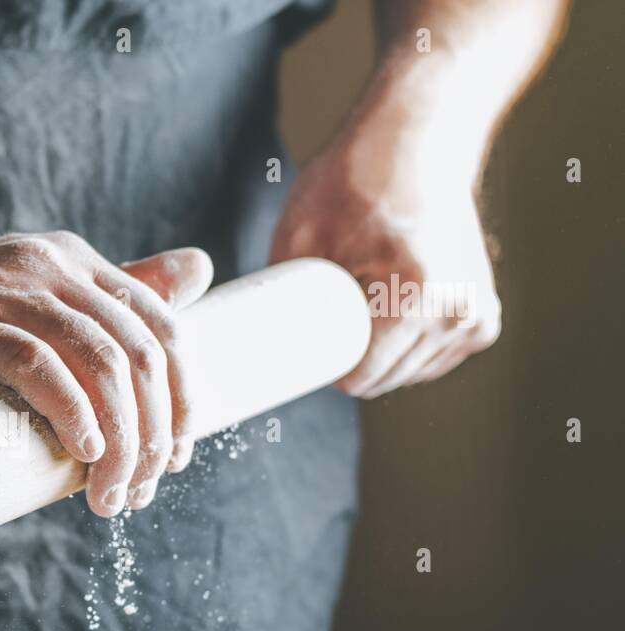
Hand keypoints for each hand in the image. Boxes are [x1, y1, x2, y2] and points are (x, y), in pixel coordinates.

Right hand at [0, 232, 213, 515]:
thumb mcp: (24, 305)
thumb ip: (101, 296)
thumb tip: (200, 270)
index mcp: (71, 263)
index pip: (160, 326)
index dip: (182, 398)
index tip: (175, 457)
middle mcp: (47, 267)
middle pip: (138, 353)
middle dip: (156, 434)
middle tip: (138, 491)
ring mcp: (5, 291)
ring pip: (98, 365)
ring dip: (122, 442)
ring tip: (111, 493)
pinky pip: (38, 367)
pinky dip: (72, 414)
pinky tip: (83, 452)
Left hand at [271, 133, 500, 398]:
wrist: (419, 140)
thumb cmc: (357, 179)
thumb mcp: (300, 235)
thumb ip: (277, 294)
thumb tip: (253, 344)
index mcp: (417, 302)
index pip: (360, 380)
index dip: (325, 364)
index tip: (308, 335)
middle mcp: (457, 316)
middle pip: (384, 381)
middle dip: (352, 358)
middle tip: (333, 307)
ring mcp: (478, 318)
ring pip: (408, 374)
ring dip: (381, 352)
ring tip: (366, 298)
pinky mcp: (485, 317)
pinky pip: (431, 359)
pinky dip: (407, 346)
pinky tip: (391, 311)